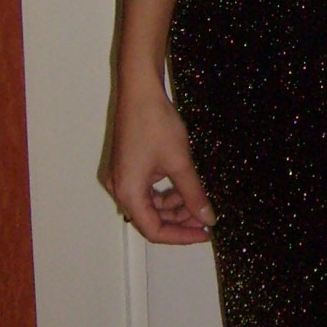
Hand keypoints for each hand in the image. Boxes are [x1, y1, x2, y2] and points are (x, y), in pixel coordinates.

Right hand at [107, 70, 215, 244]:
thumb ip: (193, 194)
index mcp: (128, 193)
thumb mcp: (180, 162)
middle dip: (179, 220)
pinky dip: (164, 192)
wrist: (140, 90)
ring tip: (197, 198)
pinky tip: (183, 185)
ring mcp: (120, 178)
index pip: (154, 230)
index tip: (204, 233)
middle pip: (150, 219)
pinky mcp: (126, 167)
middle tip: (204, 215)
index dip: (181, 236)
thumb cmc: (156, 123)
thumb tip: (207, 219)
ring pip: (149, 205)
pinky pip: (145, 190)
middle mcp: (119, 189)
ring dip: (173, 206)